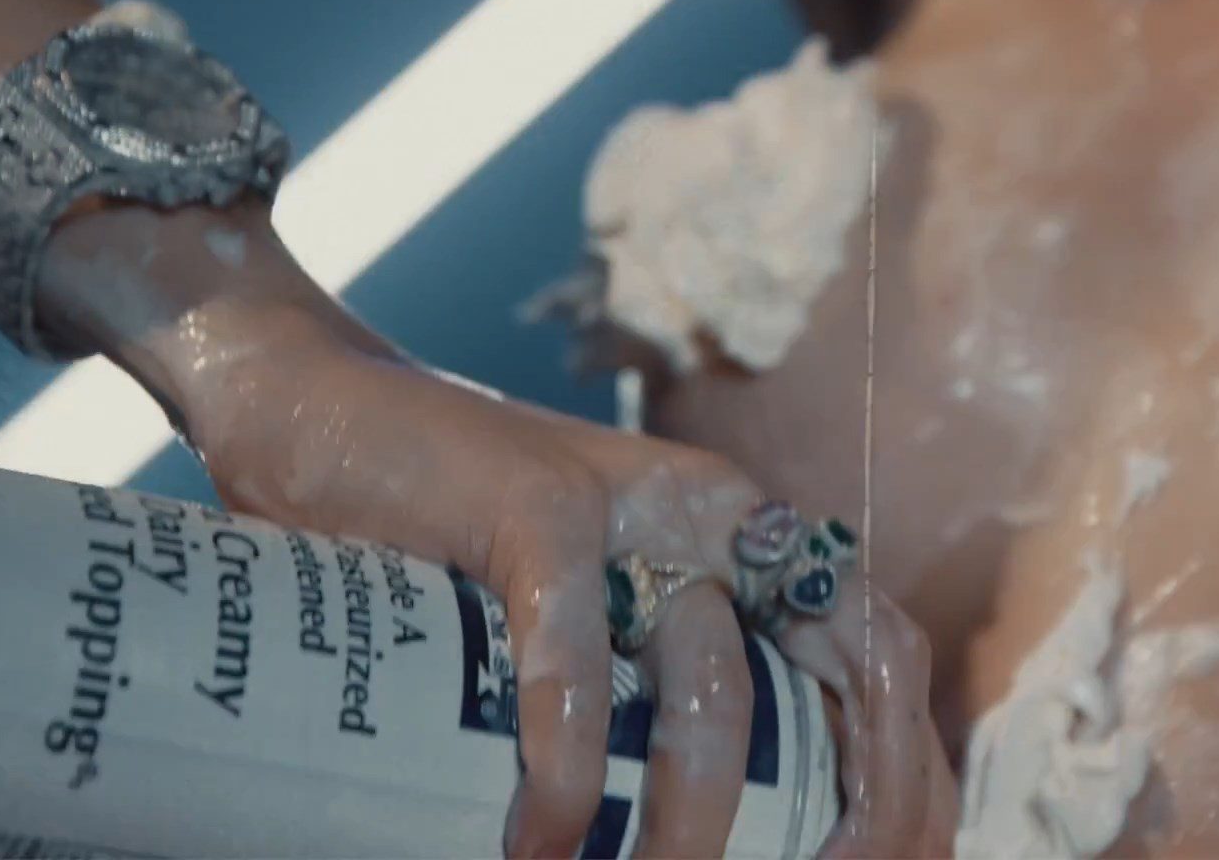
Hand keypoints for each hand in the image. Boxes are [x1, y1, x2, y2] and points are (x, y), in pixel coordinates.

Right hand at [176, 317, 957, 857]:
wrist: (309, 404)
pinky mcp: (535, 510)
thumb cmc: (439, 545)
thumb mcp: (580, 619)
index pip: (878, 652)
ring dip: (690, 825)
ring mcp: (635, 511)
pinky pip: (575, 660)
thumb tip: (694, 829)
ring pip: (712, 691)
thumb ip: (644, 689)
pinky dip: (560, 770)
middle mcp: (715, 521)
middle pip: (850, 667)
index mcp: (742, 545)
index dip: (909, 770)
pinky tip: (540, 848)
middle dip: (861, 806)